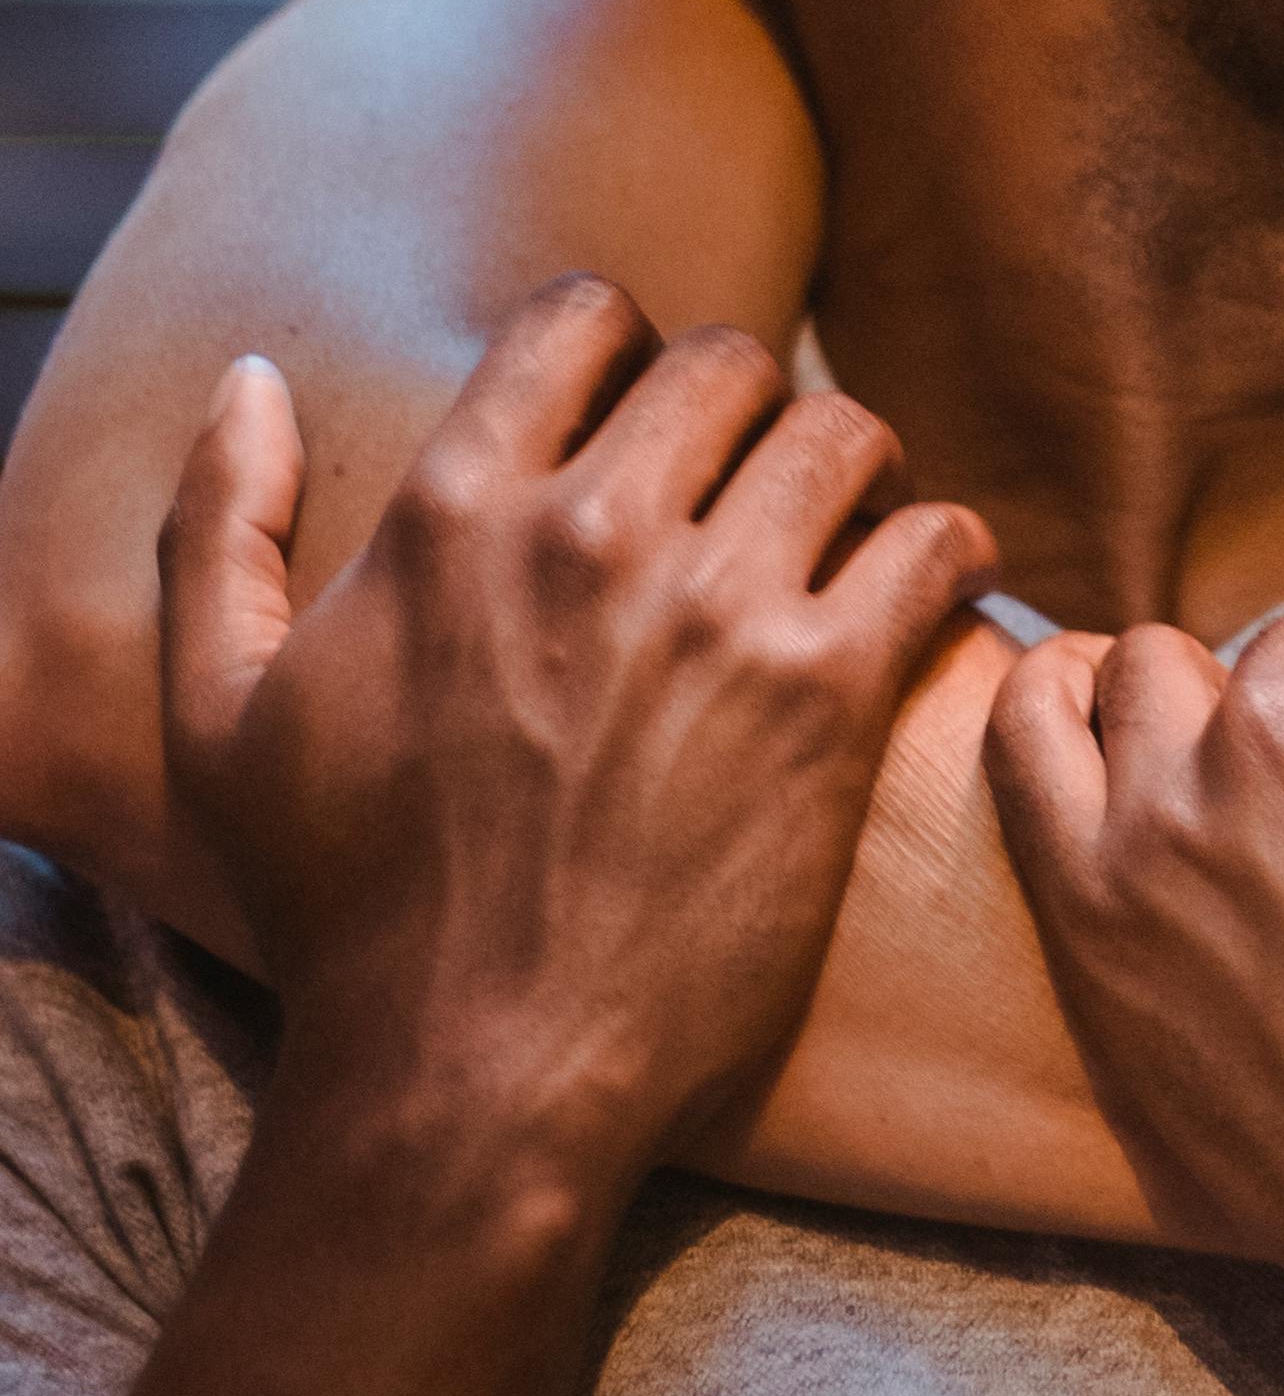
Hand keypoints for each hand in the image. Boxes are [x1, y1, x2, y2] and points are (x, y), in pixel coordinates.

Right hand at [163, 279, 995, 1200]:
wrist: (475, 1076)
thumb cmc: (344, 914)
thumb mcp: (222, 713)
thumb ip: (221, 527)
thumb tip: (248, 380)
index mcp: (453, 509)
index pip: (583, 318)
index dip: (630, 353)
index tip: (656, 418)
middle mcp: (591, 531)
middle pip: (729, 367)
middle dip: (753, 413)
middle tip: (771, 484)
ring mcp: (718, 609)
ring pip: (845, 436)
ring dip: (863, 472)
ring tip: (864, 527)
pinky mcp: (827, 698)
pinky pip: (934, 546)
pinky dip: (950, 552)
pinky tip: (934, 591)